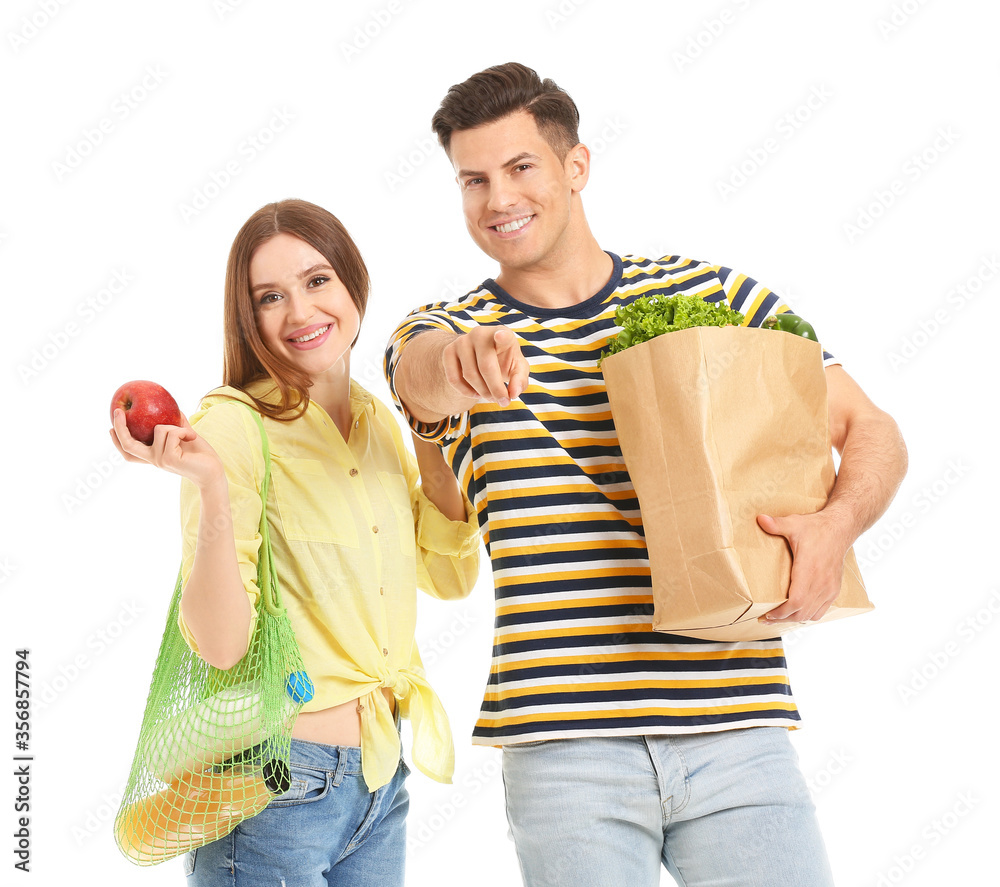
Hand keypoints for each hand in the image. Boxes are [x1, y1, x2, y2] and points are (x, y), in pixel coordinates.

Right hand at [110, 409, 224, 489]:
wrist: (213, 471)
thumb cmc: (201, 455)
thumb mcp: (185, 436)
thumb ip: (176, 425)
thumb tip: (172, 407)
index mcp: (154, 456)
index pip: (129, 451)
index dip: (117, 439)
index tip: (110, 425)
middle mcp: (154, 460)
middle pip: (128, 445)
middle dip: (120, 427)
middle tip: (119, 411)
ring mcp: (160, 460)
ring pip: (159, 429)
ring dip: (176, 426)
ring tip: (189, 435)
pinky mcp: (170, 459)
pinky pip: (172, 433)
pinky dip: (183, 431)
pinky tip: (192, 437)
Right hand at [441, 326, 529, 406]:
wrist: (479, 354)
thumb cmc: (503, 360)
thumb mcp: (517, 368)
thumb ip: (520, 380)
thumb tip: (513, 393)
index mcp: (501, 333)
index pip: (502, 334)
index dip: (501, 336)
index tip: (501, 336)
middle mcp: (480, 334)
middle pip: (486, 367)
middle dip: (495, 389)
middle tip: (503, 402)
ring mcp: (462, 341)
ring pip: (469, 375)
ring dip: (482, 392)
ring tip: (490, 396)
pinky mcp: (448, 351)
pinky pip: (454, 378)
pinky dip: (466, 392)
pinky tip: (476, 393)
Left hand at [756, 511, 850, 623]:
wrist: (840, 528)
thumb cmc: (817, 528)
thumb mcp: (794, 523)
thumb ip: (776, 524)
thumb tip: (759, 519)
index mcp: (809, 570)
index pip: (795, 602)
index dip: (780, 613)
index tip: (766, 614)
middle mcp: (821, 582)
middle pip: (801, 613)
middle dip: (782, 618)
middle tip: (766, 619)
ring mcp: (829, 588)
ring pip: (811, 615)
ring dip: (794, 618)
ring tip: (779, 617)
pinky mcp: (834, 589)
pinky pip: (822, 611)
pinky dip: (808, 615)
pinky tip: (797, 612)